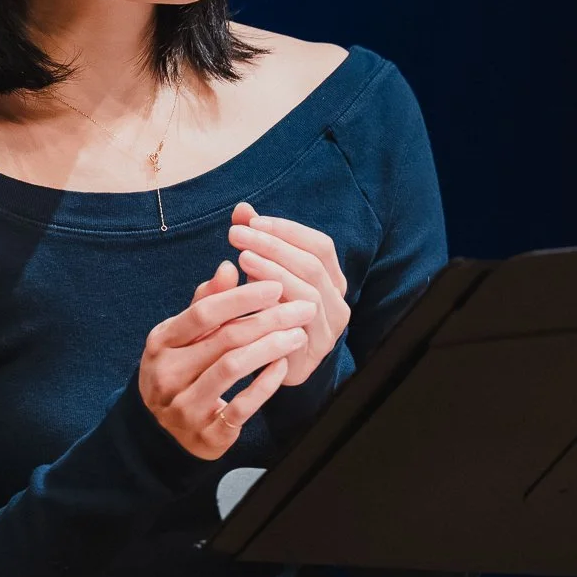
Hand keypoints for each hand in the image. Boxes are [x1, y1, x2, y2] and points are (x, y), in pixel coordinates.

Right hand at [137, 259, 318, 460]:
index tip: (275, 285)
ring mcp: (184, 406)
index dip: (242, 297)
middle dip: (269, 319)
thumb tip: (228, 267)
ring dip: (271, 347)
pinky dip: (266, 383)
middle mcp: (167, 373)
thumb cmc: (181, 368)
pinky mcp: (207, 433)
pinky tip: (284, 365)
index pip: (204, 312)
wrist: (162, 429)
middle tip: (303, 308)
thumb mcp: (183, 335)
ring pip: (234, 368)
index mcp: (161, 342)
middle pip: (225, 338)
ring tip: (298, 334)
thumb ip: (206, 302)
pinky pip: (242, 405)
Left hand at [224, 202, 350, 386]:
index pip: (320, 246)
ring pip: (308, 294)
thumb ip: (254, 242)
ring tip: (242, 258)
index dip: (288, 230)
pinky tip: (247, 294)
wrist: (262, 368)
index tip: (252, 220)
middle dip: (274, 246)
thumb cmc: (261, 315)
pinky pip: (296, 326)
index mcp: (332, 282)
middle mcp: (338, 305)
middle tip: (238, 235)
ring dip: (273, 272)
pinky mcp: (310, 356)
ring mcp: (328, 332)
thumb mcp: (257, 274)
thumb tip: (242, 208)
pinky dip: (273, 306)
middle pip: (313, 266)